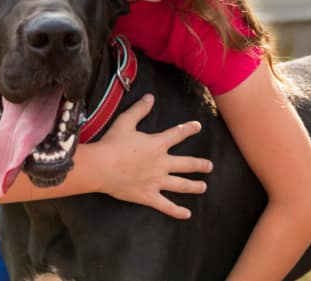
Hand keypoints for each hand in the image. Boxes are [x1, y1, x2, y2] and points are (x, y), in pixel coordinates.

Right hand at [91, 94, 212, 218]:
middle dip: (200, 165)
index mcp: (157, 144)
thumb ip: (139, 109)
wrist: (101, 166)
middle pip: (186, 164)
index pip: (178, 134)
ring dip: (194, 186)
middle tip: (209, 166)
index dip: (189, 129)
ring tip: (203, 187)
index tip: (198, 127)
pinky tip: (187, 214)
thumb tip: (150, 97)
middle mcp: (162, 163)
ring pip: (181, 185)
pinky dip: (177, 211)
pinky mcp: (148, 196)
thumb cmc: (112, 143)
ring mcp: (157, 181)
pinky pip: (166, 205)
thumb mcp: (125, 121)